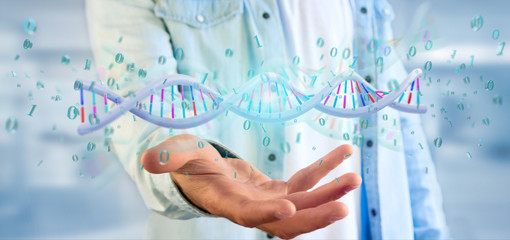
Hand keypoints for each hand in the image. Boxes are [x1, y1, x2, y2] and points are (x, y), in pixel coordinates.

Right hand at [142, 134, 361, 238]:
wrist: (202, 172)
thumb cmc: (188, 163)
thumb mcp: (178, 154)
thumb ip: (168, 157)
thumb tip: (148, 160)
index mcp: (227, 203)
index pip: (248, 215)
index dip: (266, 214)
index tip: (290, 206)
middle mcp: (252, 208)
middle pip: (286, 222)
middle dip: (314, 215)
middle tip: (344, 204)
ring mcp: (268, 201)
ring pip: (302, 204)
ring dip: (328, 193)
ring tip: (354, 178)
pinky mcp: (278, 190)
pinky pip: (305, 182)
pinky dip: (323, 170)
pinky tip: (344, 154)